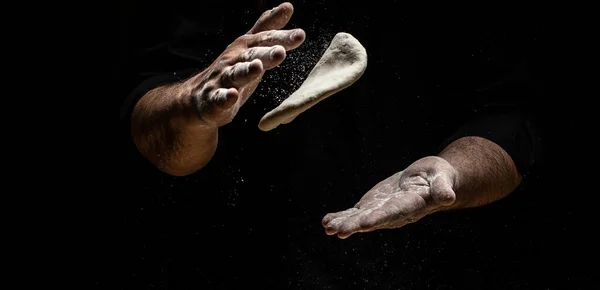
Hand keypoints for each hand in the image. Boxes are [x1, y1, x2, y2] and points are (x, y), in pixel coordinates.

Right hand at [182, 2, 304, 126]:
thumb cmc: (231, 69)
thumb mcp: (250, 47)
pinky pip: (219, 98)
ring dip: (246, 70)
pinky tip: (233, 96)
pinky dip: (225, 97)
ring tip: (257, 67)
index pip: (266, 40)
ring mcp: (222, 79)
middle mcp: (234, 60)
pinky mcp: (214, 99)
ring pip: (235, 74)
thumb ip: (267, 28)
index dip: (283, 38)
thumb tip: (287, 6)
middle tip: (281, 52)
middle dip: (266, 54)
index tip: (300, 35)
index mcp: (246, 48)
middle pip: (252, 55)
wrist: (200, 96)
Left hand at [322, 156, 458, 238]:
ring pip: (361, 219)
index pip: (394, 212)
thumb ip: (442, 188)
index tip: (366, 223)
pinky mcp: (373, 207)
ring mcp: (382, 211)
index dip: (380, 217)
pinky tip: (327, 223)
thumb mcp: (442, 177)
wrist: (429, 180)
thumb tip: (448, 198)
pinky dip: (341, 217)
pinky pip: (356, 214)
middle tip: (340, 231)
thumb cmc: (438, 176)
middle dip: (356, 225)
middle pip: (374, 219)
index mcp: (411, 205)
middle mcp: (394, 213)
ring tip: (329, 228)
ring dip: (345, 223)